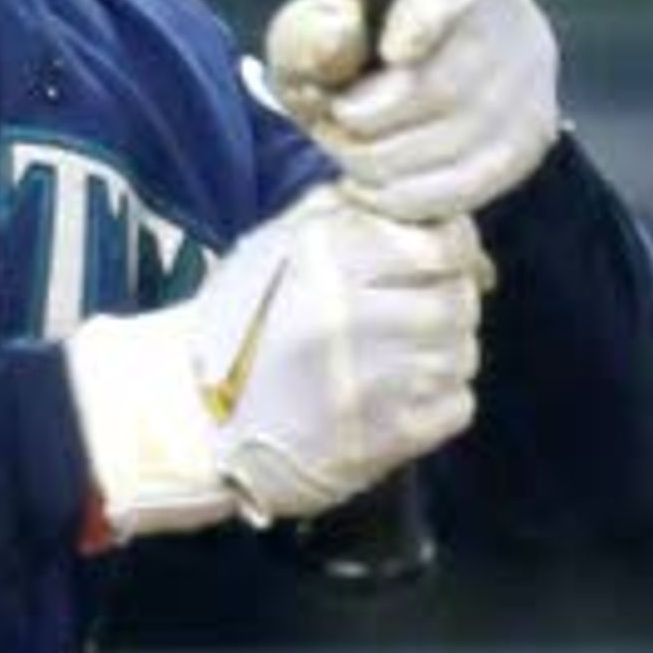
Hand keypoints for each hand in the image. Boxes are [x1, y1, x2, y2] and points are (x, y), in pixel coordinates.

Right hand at [62, 185, 481, 541]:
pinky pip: (456, 405)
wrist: (190, 419)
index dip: (453, 252)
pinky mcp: (384, 437)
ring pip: (461, 353)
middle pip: (458, 301)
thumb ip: (354, 215)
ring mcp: (373, 381)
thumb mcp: (281, 245)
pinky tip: (400, 396)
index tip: (437, 263)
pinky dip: (440, 399)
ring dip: (442, 353)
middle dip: (446, 303)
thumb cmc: (240, 323)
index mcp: (330, 259)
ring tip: (399, 357)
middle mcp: (354, 315)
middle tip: (411, 315)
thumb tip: (437, 216)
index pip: (446, 244)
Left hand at [257, 0, 559, 216]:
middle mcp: (513, 9)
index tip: (390, 50)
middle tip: (333, 118)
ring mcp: (532, 79)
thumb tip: (341, 39)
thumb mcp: (304, 35)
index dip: (434, 6)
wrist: (377, 103)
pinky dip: (404, 193)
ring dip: (379, 157)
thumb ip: (309, 33)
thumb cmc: (342, 55)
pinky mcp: (528, 142)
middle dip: (371, 114)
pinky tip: (370, 183)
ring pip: (457, 137)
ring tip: (346, 147)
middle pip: (451, 74)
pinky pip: (468, 182)